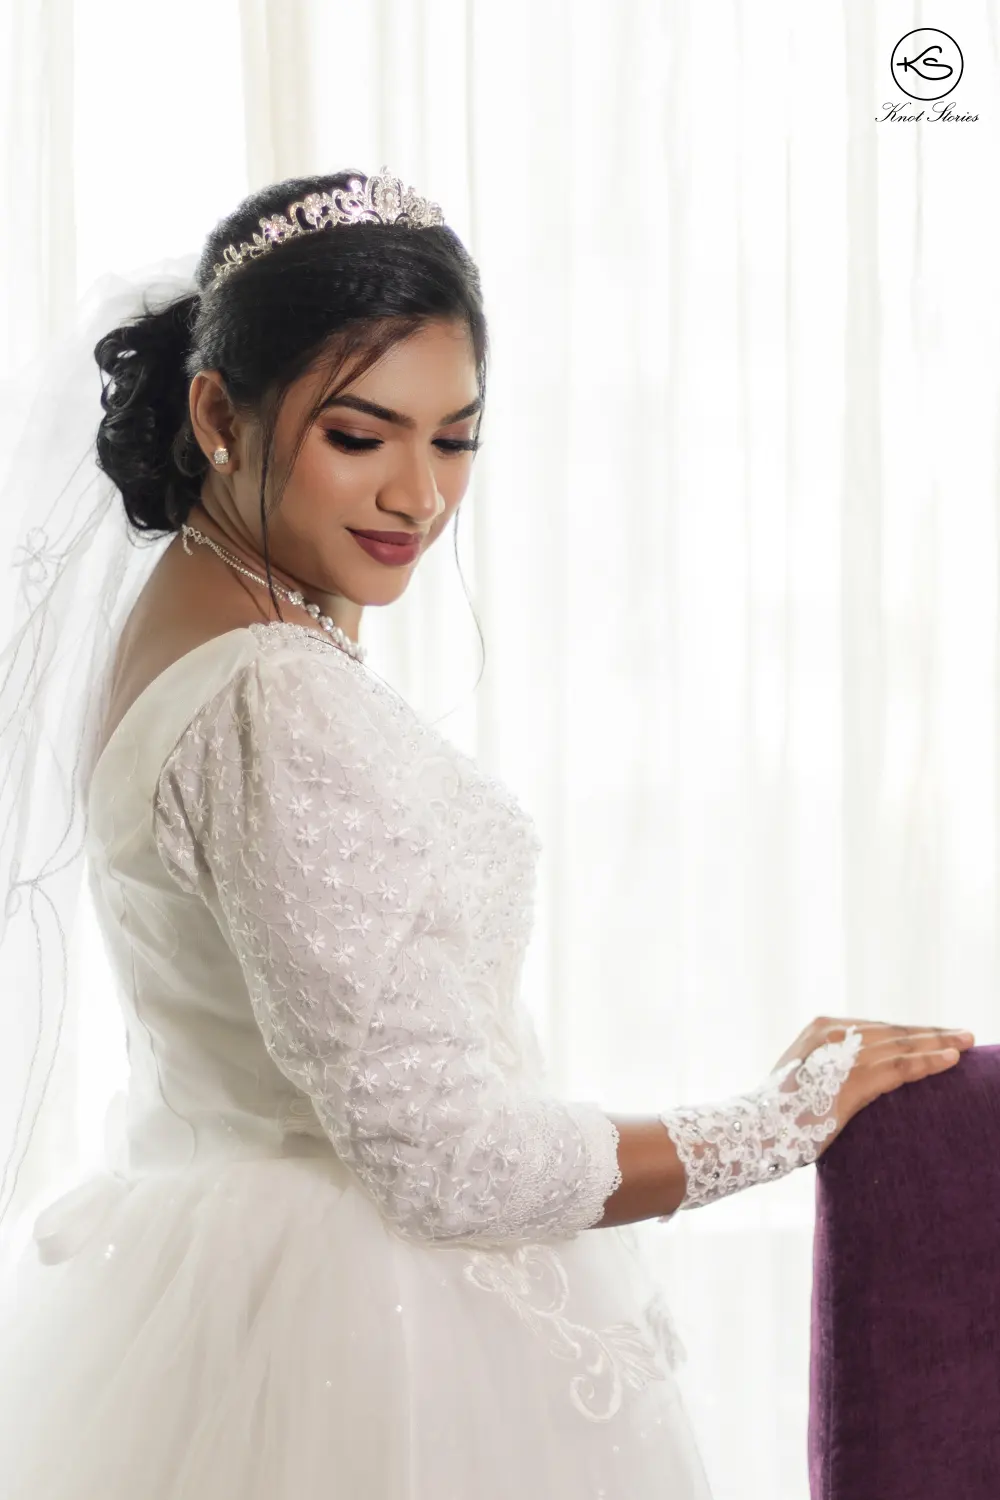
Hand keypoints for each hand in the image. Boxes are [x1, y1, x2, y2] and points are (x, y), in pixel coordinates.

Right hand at [766, 1016, 975, 1161]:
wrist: (754, 1130)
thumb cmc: (777, 1114)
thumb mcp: (805, 1077)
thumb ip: (831, 1067)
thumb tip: (856, 1076)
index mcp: (821, 1028)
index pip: (876, 1027)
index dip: (909, 1031)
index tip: (934, 1034)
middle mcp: (833, 1032)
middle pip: (894, 1031)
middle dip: (930, 1033)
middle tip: (962, 1034)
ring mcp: (843, 1054)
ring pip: (903, 1045)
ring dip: (939, 1043)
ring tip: (966, 1043)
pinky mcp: (854, 1079)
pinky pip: (901, 1067)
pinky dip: (929, 1062)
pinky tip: (952, 1060)